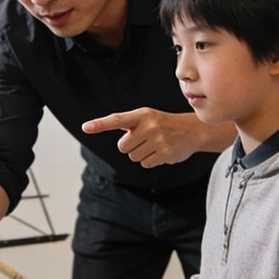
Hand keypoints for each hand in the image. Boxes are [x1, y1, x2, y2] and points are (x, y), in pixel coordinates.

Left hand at [82, 108, 231, 167]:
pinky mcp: (163, 154)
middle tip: (144, 140)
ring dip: (141, 154)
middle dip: (130, 146)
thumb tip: (107, 125)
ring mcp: (157, 140)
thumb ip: (129, 122)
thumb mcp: (148, 117)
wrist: (192, 131)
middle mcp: (149, 126)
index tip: (85, 127)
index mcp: (142, 115)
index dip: (100, 124)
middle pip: (123, 146)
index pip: (116, 119)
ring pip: (133, 156)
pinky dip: (150, 160)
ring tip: (155, 145)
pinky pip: (145, 163)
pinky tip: (161, 152)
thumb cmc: (165, 123)